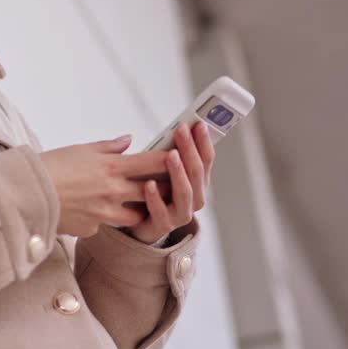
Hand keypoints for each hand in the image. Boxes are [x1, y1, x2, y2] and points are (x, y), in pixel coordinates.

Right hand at [38, 136, 171, 237]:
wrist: (27, 194)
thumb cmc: (50, 166)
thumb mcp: (81, 150)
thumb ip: (108, 147)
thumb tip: (128, 141)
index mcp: (112, 167)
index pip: (152, 163)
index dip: (170, 159)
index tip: (180, 156)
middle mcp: (114, 191)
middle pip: (152, 193)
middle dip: (161, 190)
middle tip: (166, 186)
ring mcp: (104, 213)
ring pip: (134, 216)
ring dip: (136, 209)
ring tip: (130, 204)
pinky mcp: (92, 229)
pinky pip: (105, 225)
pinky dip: (103, 219)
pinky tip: (90, 212)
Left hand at [125, 121, 213, 244]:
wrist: (140, 223)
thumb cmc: (154, 190)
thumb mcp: (165, 169)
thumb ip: (172, 153)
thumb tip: (178, 127)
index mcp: (198, 183)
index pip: (207, 160)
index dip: (204, 141)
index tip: (199, 123)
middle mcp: (195, 198)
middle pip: (197, 173)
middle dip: (190, 149)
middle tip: (181, 130)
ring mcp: (181, 214)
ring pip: (184, 192)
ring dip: (178, 172)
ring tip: (170, 154)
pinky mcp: (163, 225)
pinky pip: (160, 211)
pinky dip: (155, 197)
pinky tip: (149, 184)